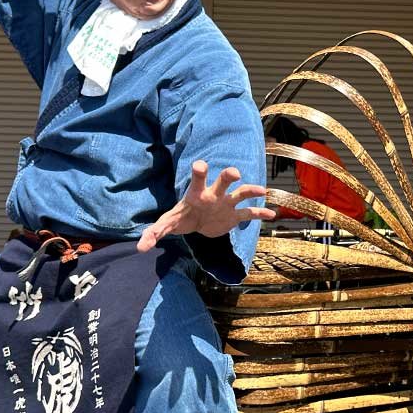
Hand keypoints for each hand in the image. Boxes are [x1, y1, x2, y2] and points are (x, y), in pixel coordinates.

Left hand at [137, 160, 275, 251]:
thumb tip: (141, 247)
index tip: (201, 165)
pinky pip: (249, 213)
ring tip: (262, 190)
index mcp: (197, 194)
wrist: (198, 223)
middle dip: (228, 176)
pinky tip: (272, 214)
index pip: (198, 179)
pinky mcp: (235, 215)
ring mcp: (227, 203)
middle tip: (234, 172)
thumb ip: (155, 232)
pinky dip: (260, 213)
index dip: (200, 172)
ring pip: (240, 193)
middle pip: (223, 181)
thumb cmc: (182, 218)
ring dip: (250, 190)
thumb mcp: (168, 224)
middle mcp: (214, 194)